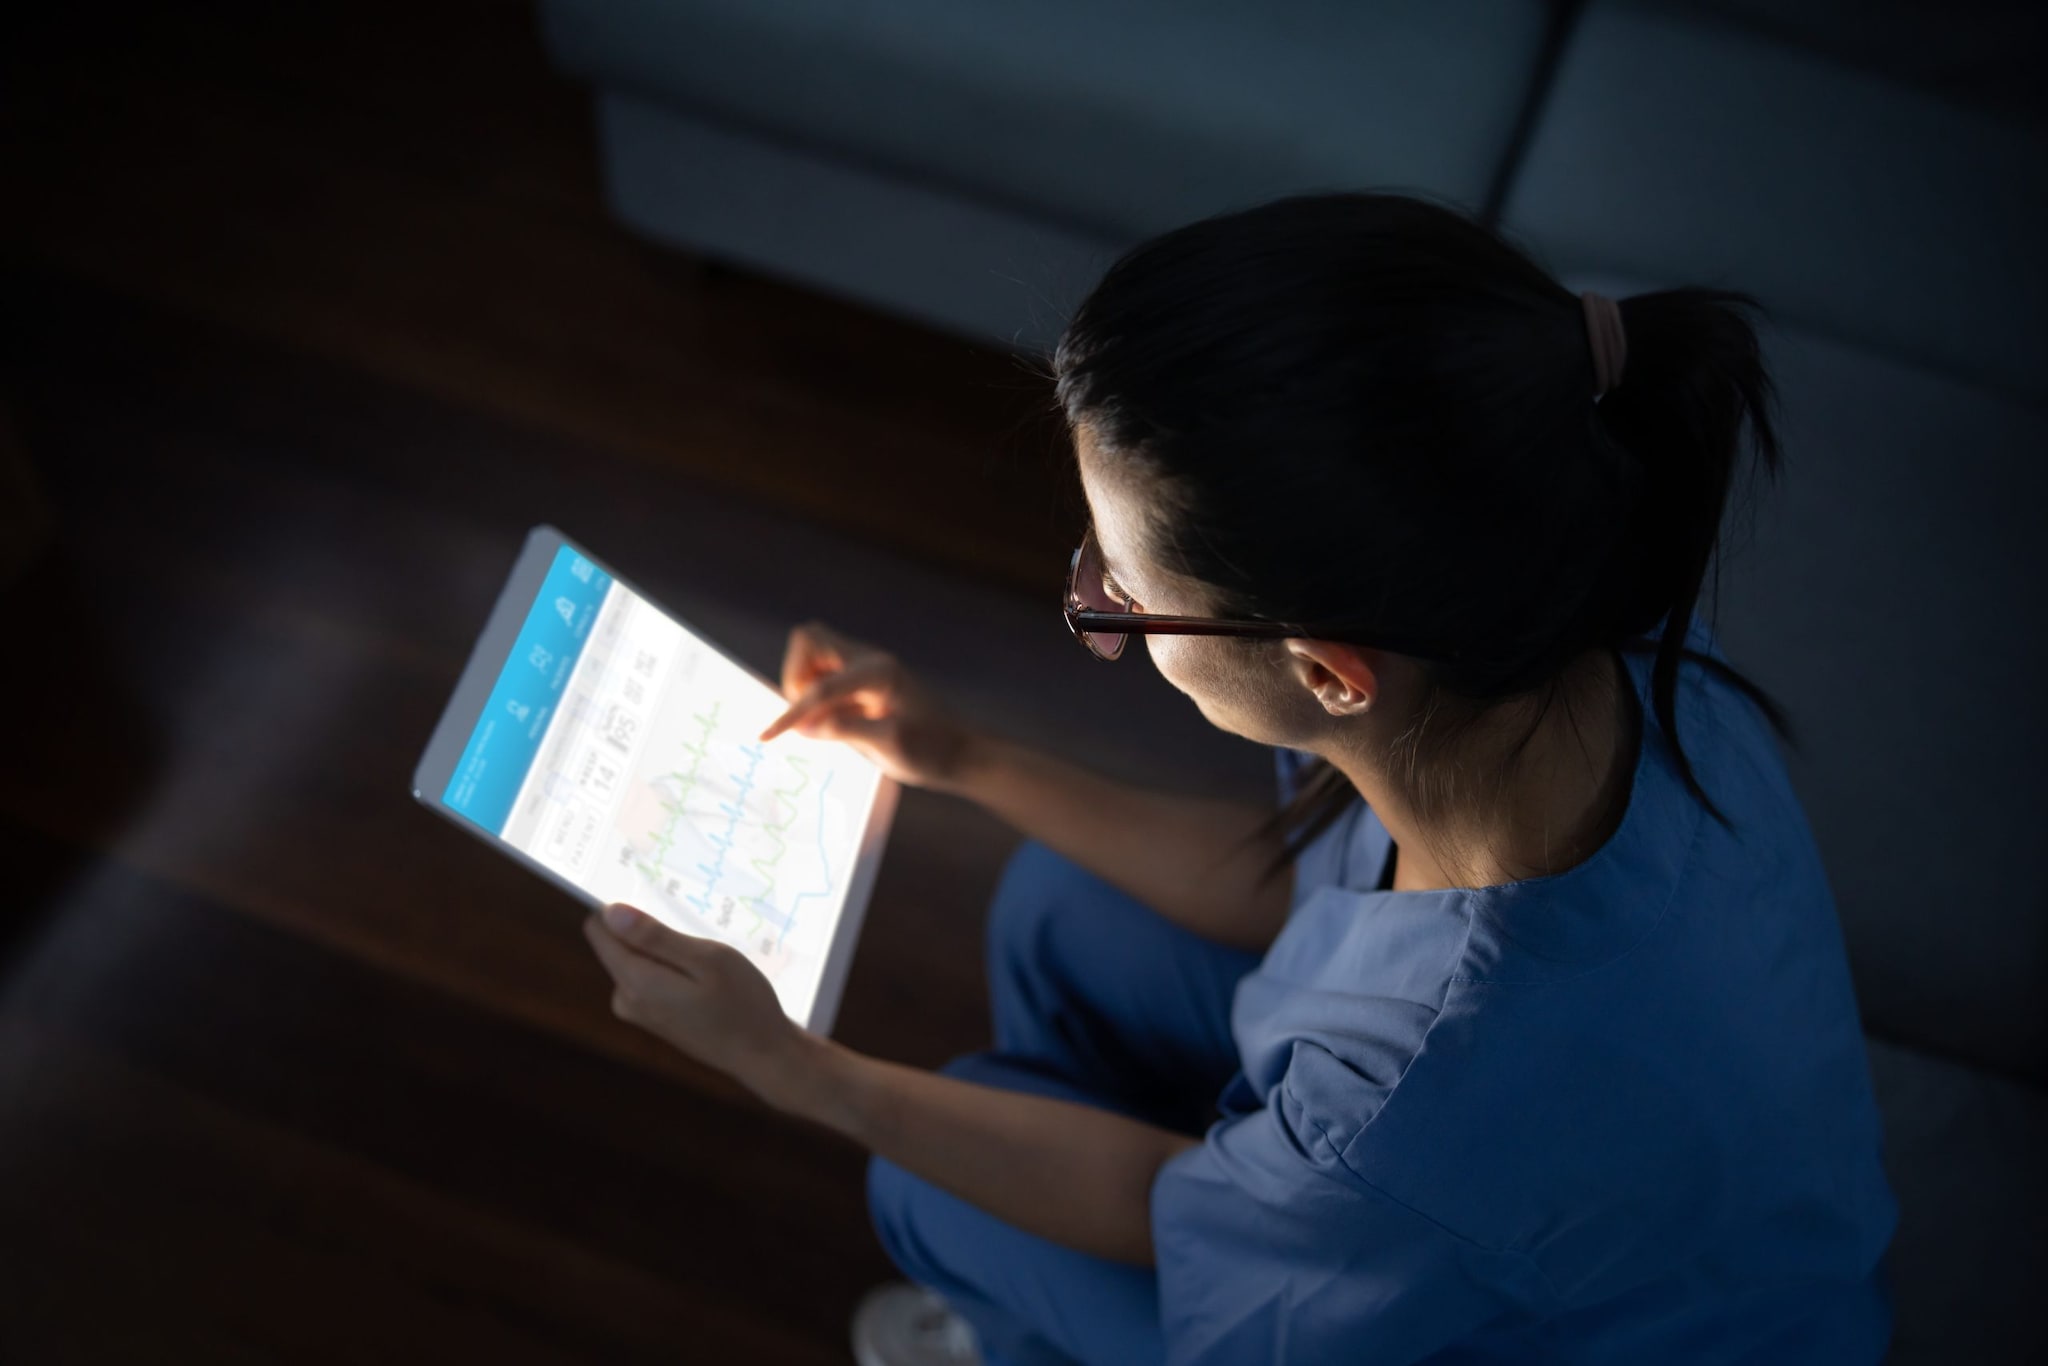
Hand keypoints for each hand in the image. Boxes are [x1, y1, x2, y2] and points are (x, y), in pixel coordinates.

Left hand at [582, 903, 818, 1109]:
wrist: (763, 1055)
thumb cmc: (744, 1004)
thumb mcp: (708, 960)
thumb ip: (656, 937)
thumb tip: (610, 913)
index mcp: (636, 982)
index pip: (598, 930)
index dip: (620, 906)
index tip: (652, 894)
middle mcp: (626, 998)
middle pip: (617, 943)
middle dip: (648, 927)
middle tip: (692, 925)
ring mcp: (639, 1010)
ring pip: (635, 958)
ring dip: (664, 946)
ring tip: (705, 951)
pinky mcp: (653, 1016)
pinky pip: (649, 975)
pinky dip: (671, 965)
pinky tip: (704, 973)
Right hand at [757, 620, 976, 791]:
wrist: (960, 753)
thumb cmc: (933, 750)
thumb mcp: (892, 746)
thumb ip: (849, 731)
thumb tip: (805, 724)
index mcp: (879, 673)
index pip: (822, 686)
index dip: (792, 712)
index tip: (768, 737)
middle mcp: (869, 662)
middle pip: (809, 640)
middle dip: (795, 676)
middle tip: (808, 717)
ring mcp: (863, 669)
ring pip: (811, 652)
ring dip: (801, 683)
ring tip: (816, 721)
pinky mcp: (859, 683)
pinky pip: (821, 673)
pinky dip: (810, 693)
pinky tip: (823, 722)